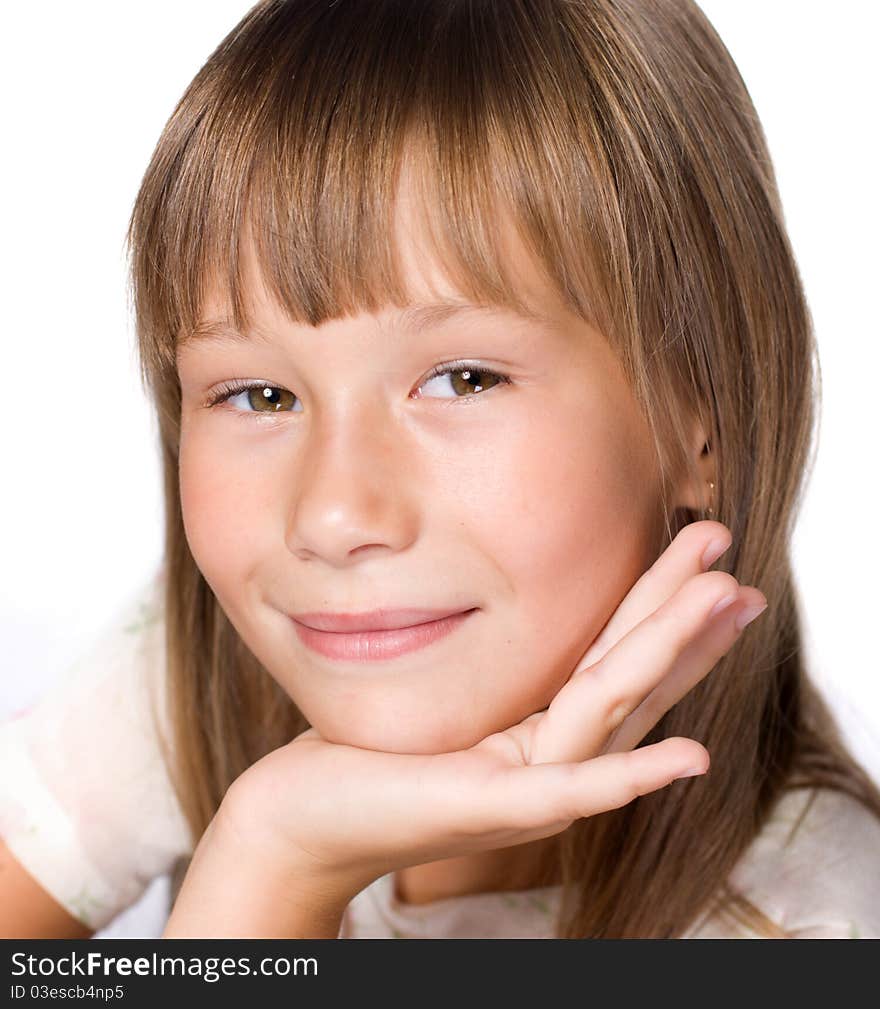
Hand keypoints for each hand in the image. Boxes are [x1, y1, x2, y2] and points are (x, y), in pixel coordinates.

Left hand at [219, 520, 765, 902]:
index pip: (618, 661)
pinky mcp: (491, 806)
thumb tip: (512, 605)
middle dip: (686, 613)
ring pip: (613, 711)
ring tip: (726, 596)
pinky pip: (568, 790)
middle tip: (733, 555)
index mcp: (542, 730)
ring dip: (673, 653)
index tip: (721, 571)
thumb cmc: (374, 749)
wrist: (307, 816)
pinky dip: (630, 775)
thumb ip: (496, 665)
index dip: (673, 619)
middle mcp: (551, 760)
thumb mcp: (451, 693)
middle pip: (632, 675)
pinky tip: (691, 758)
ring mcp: (528, 788)